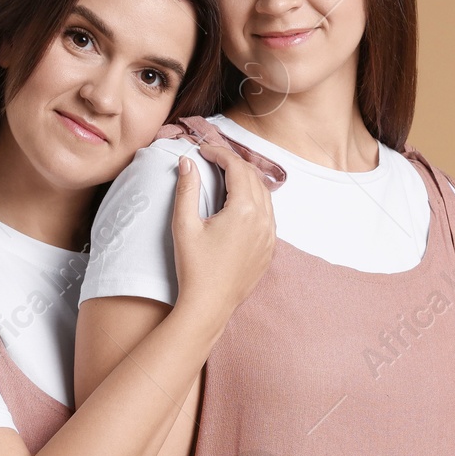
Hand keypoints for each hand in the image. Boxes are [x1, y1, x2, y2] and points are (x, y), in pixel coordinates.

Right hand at [169, 142, 276, 321]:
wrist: (209, 306)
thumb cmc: (194, 268)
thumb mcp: (184, 225)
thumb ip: (186, 189)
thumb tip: (187, 162)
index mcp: (245, 211)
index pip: (237, 168)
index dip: (220, 153)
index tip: (203, 150)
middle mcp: (264, 221)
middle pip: (253, 178)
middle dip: (233, 163)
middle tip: (211, 159)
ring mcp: (270, 236)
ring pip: (264, 195)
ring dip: (246, 180)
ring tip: (224, 176)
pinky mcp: (270, 248)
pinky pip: (268, 215)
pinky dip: (255, 201)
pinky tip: (238, 203)